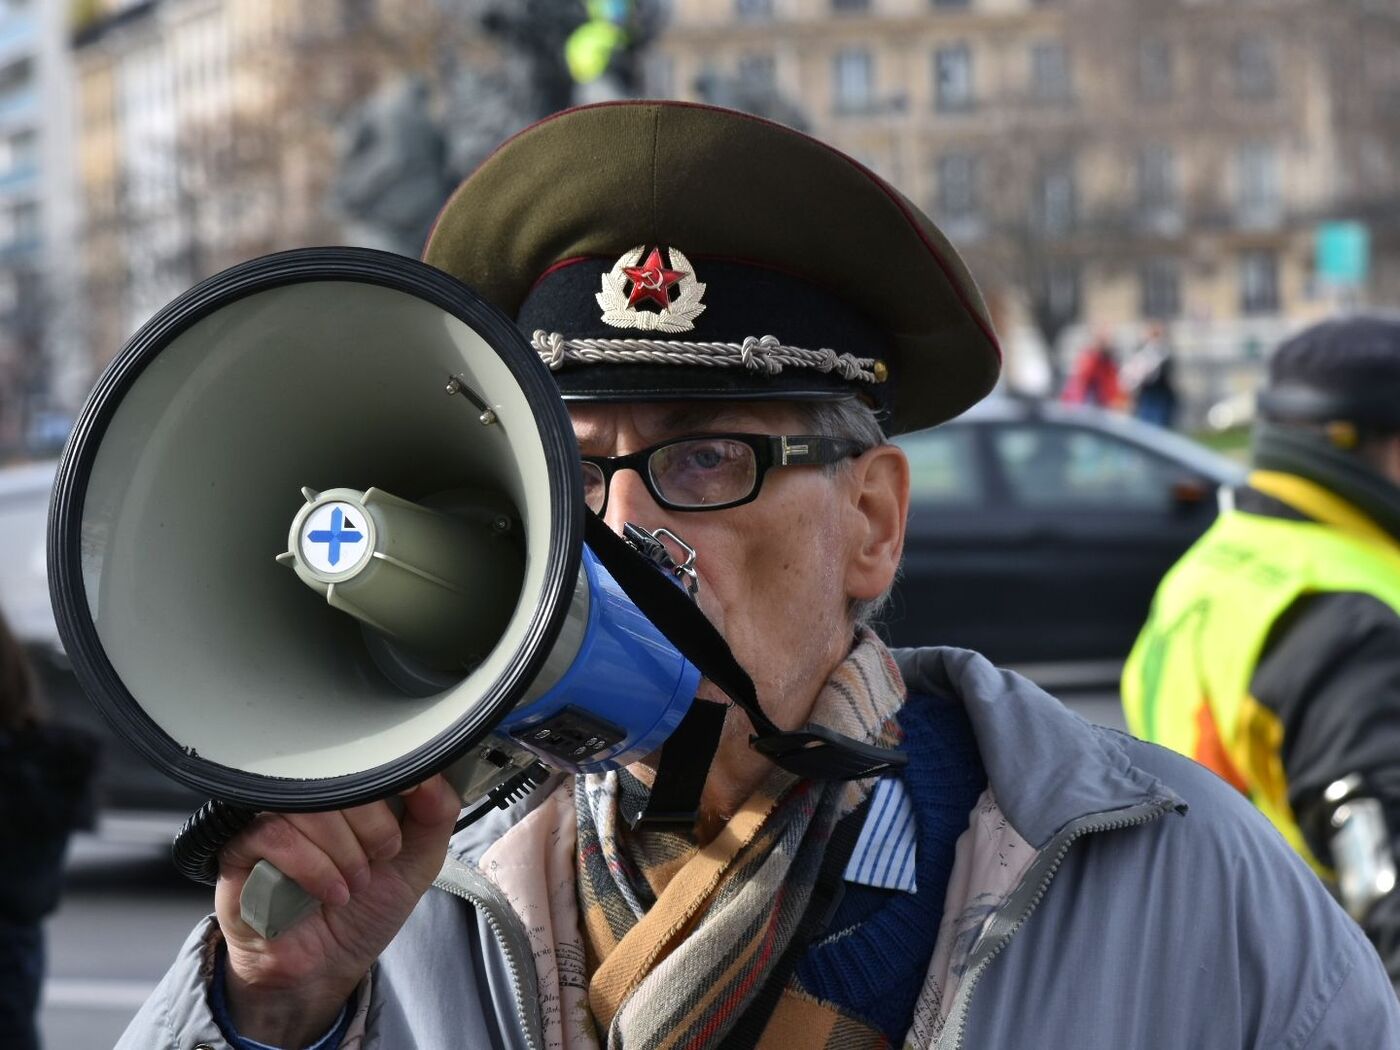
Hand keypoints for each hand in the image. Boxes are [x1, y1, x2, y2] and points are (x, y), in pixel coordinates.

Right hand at [215, 775, 460, 1045]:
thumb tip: (434, 773)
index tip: (411, 798)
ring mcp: (270, 816)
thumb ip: (434, 814)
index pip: (366, 754)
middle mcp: (307, 797)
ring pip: (307, 804)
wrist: (324, 967)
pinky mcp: (241, 847)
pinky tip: (330, 893)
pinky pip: (274, 834)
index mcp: (348, 789)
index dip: (392, 775)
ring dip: (343, 850)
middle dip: (372, 823)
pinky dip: (312, 866)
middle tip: (381, 857)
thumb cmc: (364, 909)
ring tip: (355, 883)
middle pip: (337, 775)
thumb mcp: (416, 861)